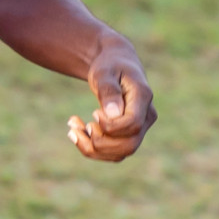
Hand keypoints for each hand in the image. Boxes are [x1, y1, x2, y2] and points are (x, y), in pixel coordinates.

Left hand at [67, 45, 156, 161]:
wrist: (115, 65)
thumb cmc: (109, 65)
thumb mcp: (104, 72)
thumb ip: (108, 90)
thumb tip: (112, 114)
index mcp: (143, 97)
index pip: (133, 124)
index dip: (111, 126)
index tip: (94, 113)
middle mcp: (147, 116)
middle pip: (129, 145)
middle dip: (100, 142)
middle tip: (81, 124)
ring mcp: (140, 129)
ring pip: (120, 153)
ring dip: (91, 147)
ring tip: (72, 129)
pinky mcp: (128, 136)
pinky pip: (112, 153)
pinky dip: (91, 148)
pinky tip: (76, 132)